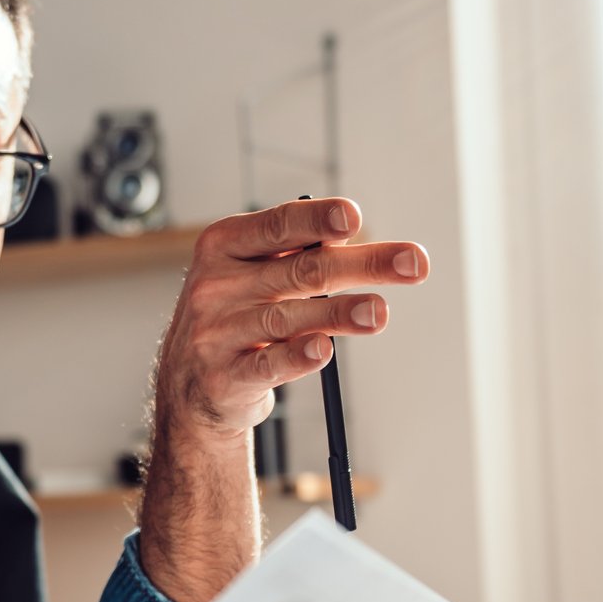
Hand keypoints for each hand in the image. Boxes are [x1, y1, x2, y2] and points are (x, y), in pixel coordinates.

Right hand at [154, 198, 428, 439]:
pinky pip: (269, 365)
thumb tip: (358, 242)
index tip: (355, 218)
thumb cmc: (236, 316)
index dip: (317, 220)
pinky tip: (324, 348)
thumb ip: (296, 255)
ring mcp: (216, 332)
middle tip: (414, 264)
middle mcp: (215, 285)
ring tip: (380, 313)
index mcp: (223, 246)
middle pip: (301, 270)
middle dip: (363, 265)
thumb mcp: (251, 274)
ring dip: (342, 313)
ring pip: (290, 318)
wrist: (188, 384)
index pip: (278, 225)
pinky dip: (298, 356)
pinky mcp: (225, 378)